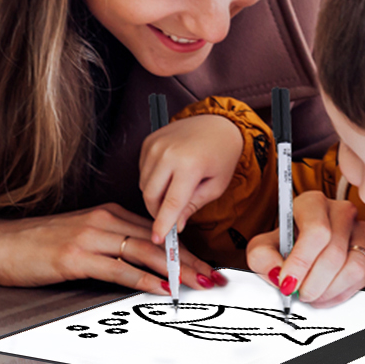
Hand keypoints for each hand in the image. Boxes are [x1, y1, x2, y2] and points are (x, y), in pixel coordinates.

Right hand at [0, 203, 223, 292]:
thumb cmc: (37, 245)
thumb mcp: (82, 237)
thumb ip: (112, 245)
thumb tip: (144, 264)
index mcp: (107, 214)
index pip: (158, 231)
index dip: (186, 249)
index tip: (208, 264)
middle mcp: (103, 221)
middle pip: (158, 241)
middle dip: (191, 260)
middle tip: (215, 275)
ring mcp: (90, 237)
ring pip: (144, 252)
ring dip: (176, 270)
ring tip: (200, 283)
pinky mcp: (75, 256)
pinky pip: (117, 269)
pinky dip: (142, 279)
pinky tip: (161, 288)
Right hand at [139, 114, 243, 242]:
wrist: (217, 124)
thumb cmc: (222, 155)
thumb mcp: (216, 185)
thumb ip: (193, 206)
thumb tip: (176, 225)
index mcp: (189, 165)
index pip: (171, 203)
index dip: (163, 224)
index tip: (158, 239)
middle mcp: (168, 153)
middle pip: (150, 196)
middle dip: (158, 212)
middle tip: (171, 218)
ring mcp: (155, 145)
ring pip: (144, 185)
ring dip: (155, 196)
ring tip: (175, 192)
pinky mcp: (148, 142)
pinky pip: (143, 171)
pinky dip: (153, 180)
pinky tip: (169, 176)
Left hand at [246, 191, 364, 307]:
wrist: (303, 251)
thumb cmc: (285, 245)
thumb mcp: (263, 248)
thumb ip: (262, 258)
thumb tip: (277, 273)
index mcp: (313, 203)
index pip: (316, 231)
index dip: (302, 261)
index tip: (288, 282)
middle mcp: (341, 211)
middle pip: (335, 252)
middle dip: (314, 282)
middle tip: (300, 294)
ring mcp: (361, 230)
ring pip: (354, 266)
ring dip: (329, 290)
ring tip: (312, 295)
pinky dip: (342, 293)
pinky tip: (326, 293)